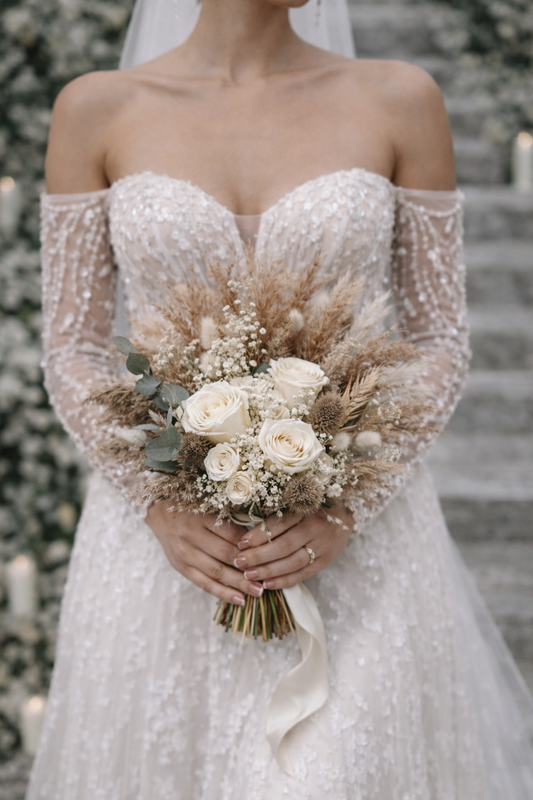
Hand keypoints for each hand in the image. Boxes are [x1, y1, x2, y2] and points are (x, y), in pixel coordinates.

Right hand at [145, 501, 264, 605]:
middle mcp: (191, 535)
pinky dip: (223, 593)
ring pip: (216, 572)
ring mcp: (185, 553)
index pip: (232, 533)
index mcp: (201, 516)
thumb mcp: (209, 509)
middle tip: (267, 577)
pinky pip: (204, 584)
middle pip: (225, 554)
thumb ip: (230, 521)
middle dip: (248, 568)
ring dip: (239, 584)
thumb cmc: (193, 511)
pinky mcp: (182, 568)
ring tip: (257, 592)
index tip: (268, 553)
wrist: (162, 517)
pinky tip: (239, 599)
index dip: (251, 545)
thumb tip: (259, 539)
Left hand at [233, 506, 353, 590]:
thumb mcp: (298, 502)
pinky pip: (303, 574)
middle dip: (259, 556)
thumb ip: (278, 514)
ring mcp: (323, 546)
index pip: (279, 523)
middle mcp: (316, 527)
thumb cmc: (313, 506)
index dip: (258, 535)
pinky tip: (268, 584)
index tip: (241, 543)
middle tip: (239, 561)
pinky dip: (284, 580)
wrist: (347, 514)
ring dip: (269, 570)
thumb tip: (247, 531)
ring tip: (249, 575)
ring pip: (292, 562)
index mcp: (306, 508)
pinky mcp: (326, 561)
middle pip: (284, 545)